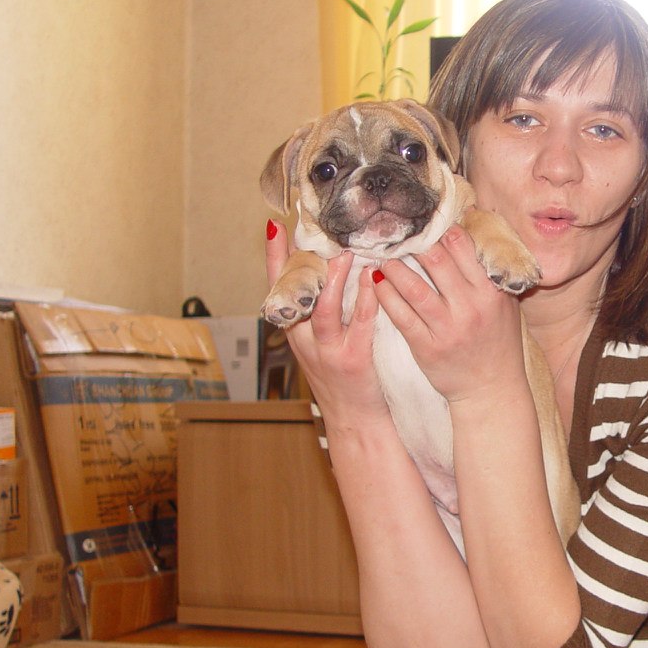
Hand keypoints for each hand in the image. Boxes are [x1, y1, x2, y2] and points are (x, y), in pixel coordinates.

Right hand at [264, 220, 389, 425]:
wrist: (354, 422)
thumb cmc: (343, 378)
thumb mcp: (322, 342)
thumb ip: (322, 309)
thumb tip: (331, 266)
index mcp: (295, 330)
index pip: (280, 287)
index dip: (276, 256)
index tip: (275, 225)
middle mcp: (304, 339)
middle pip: (294, 294)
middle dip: (298, 260)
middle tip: (306, 229)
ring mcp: (327, 351)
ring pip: (322, 310)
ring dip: (332, 280)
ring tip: (343, 253)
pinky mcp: (352, 362)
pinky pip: (359, 327)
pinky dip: (365, 303)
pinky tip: (373, 281)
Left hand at [371, 225, 526, 405]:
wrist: (491, 389)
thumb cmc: (498, 342)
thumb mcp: (505, 304)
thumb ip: (489, 272)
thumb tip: (471, 229)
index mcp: (490, 292)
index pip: (462, 247)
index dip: (440, 230)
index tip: (424, 223)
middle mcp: (470, 308)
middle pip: (435, 261)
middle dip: (413, 243)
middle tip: (396, 233)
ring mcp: (448, 329)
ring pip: (413, 288)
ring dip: (393, 267)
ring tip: (381, 256)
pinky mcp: (427, 347)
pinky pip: (401, 316)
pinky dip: (386, 296)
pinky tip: (376, 283)